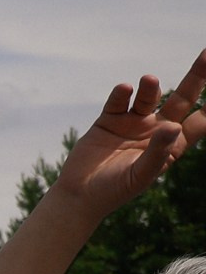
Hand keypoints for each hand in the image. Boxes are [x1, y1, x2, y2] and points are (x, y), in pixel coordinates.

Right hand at [49, 51, 205, 217]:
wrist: (79, 195)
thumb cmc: (115, 190)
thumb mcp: (140, 175)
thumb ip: (158, 152)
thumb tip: (173, 126)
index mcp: (171, 145)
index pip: (201, 121)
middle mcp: (156, 129)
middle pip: (183, 99)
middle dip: (197, 77)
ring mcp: (133, 123)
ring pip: (149, 97)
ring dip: (150, 87)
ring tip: (148, 79)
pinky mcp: (109, 120)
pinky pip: (118, 101)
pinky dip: (121, 93)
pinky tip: (125, 88)